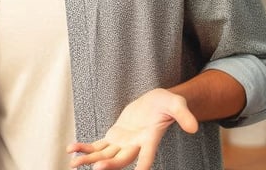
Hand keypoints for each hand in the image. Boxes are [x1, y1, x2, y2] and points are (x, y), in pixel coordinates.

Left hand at [67, 88, 198, 169]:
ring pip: (105, 155)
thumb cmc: (167, 104)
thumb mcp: (176, 104)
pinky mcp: (114, 137)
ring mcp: (123, 143)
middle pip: (121, 159)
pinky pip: (98, 145)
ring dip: (90, 159)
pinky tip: (71, 150)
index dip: (143, 165)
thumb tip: (194, 128)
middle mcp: (135, 145)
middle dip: (109, 165)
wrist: (156, 103)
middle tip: (97, 168)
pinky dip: (86, 148)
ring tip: (74, 163)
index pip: (147, 154)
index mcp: (150, 138)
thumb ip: (183, 114)